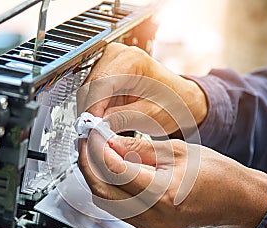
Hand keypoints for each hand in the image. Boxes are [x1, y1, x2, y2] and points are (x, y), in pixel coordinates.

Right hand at [76, 43, 206, 136]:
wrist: (180, 100)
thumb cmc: (173, 103)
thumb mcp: (150, 115)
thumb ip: (122, 119)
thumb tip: (97, 127)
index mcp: (132, 59)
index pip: (101, 83)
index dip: (93, 108)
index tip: (91, 129)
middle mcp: (117, 55)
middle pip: (90, 86)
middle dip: (89, 112)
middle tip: (94, 135)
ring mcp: (109, 62)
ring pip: (86, 91)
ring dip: (90, 112)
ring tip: (98, 131)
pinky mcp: (105, 73)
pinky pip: (90, 93)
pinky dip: (93, 109)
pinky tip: (100, 122)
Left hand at [78, 132, 266, 227]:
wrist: (234, 201)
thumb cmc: (216, 174)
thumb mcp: (176, 150)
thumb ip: (138, 148)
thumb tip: (110, 142)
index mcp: (161, 192)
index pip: (114, 170)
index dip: (97, 149)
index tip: (92, 133)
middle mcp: (152, 215)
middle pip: (101, 189)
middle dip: (88, 163)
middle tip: (88, 141)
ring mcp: (148, 225)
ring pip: (105, 201)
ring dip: (95, 176)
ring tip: (96, 153)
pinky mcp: (147, 227)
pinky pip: (116, 208)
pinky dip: (108, 188)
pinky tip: (111, 170)